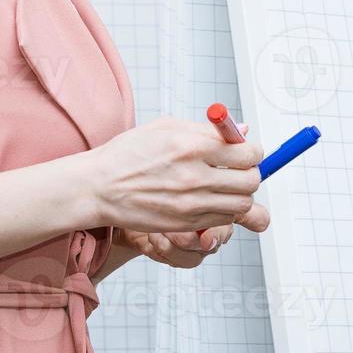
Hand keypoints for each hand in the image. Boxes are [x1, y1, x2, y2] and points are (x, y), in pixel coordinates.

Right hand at [85, 116, 264, 234]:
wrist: (99, 187)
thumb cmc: (128, 154)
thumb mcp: (167, 127)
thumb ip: (208, 130)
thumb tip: (241, 129)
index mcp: (192, 146)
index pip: (247, 152)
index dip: (253, 151)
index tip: (248, 151)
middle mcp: (195, 177)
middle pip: (250, 180)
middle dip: (251, 173)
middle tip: (241, 168)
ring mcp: (191, 204)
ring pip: (241, 204)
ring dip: (241, 194)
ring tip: (227, 185)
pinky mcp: (185, 224)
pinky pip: (222, 220)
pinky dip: (225, 210)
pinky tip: (211, 199)